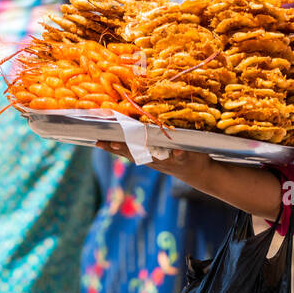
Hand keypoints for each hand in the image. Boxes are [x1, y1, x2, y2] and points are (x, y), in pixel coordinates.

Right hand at [96, 141, 213, 187]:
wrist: (196, 171)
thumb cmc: (172, 154)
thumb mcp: (154, 148)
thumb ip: (141, 139)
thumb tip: (123, 120)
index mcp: (144, 155)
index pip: (124, 150)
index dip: (110, 147)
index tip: (97, 141)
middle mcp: (154, 159)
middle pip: (136, 154)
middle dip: (123, 148)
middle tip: (110, 143)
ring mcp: (169, 160)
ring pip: (157, 157)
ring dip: (148, 152)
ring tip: (141, 146)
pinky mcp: (186, 159)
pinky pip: (182, 156)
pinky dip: (180, 154)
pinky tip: (178, 150)